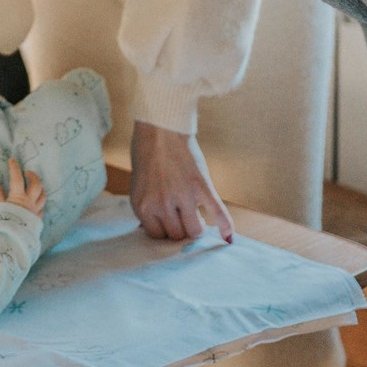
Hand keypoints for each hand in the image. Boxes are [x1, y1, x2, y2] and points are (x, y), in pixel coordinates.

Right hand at [0, 157, 44, 217]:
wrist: (14, 240)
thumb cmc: (4, 222)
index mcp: (19, 197)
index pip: (17, 178)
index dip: (14, 168)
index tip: (12, 160)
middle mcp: (30, 202)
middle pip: (36, 184)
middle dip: (33, 176)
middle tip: (27, 173)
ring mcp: (35, 210)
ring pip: (43, 196)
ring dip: (40, 189)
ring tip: (35, 186)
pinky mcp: (38, 219)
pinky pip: (41, 209)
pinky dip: (39, 204)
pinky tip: (36, 204)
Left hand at [128, 121, 233, 242]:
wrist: (161, 129)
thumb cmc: (147, 154)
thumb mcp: (138, 185)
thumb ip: (148, 208)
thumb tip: (155, 230)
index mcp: (142, 205)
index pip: (157, 236)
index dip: (166, 231)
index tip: (170, 224)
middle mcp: (161, 204)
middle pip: (177, 235)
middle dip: (182, 229)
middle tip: (184, 217)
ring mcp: (183, 196)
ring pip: (195, 230)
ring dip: (197, 227)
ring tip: (198, 217)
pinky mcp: (202, 187)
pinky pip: (217, 213)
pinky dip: (225, 226)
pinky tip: (228, 237)